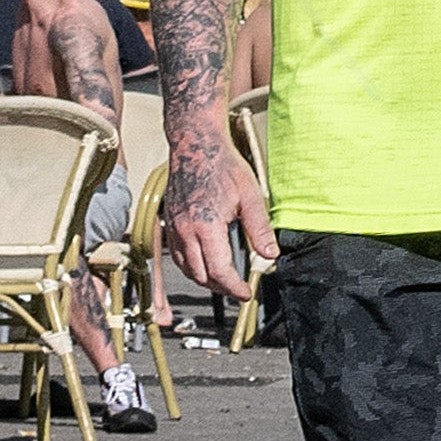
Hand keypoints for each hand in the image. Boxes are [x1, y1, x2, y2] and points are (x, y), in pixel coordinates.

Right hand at [163, 134, 277, 300]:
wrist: (195, 146)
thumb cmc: (223, 166)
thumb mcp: (250, 196)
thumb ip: (260, 229)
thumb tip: (271, 255)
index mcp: (206, 226)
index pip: (219, 271)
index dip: (234, 287)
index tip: (247, 293)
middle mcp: (185, 231)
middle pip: (201, 276)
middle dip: (221, 288)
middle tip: (240, 289)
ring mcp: (174, 228)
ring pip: (187, 269)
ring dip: (206, 280)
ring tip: (227, 281)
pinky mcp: (170, 224)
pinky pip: (178, 256)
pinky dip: (193, 267)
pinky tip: (208, 264)